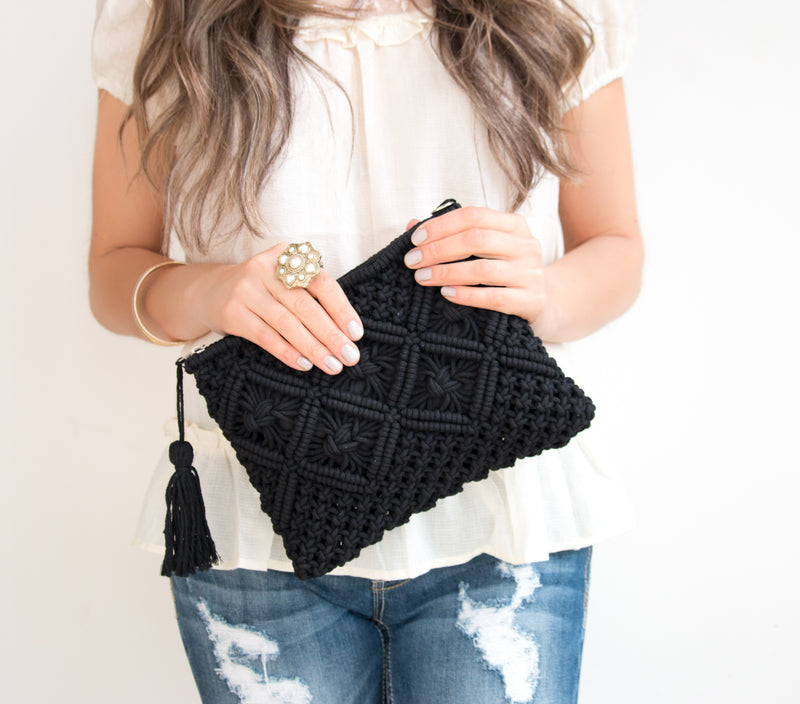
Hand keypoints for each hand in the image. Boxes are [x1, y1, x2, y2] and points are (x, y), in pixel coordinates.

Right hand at [183, 243, 362, 373]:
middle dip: (331, 334)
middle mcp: (266, 268)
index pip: (321, 283)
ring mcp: (246, 290)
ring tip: (332, 365)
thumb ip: (312, 295)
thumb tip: (347, 333)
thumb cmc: (264, 289)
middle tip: (350, 357)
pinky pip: (265, 336)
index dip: (341, 309)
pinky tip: (304, 364)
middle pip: (305, 306)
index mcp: (287, 255)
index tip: (356, 334)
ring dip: (313, 348)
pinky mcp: (232, 312)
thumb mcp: (286, 280)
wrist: (210, 291)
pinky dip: (287, 352)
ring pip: (287, 323)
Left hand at [402, 206, 545, 324]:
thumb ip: (452, 235)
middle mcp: (526, 245)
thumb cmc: (505, 271)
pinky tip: (446, 294)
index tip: (415, 239)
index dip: (441, 225)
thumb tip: (411, 224)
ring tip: (422, 278)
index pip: (473, 216)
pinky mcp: (531, 300)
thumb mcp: (486, 249)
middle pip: (476, 239)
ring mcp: (531, 273)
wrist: (545, 302)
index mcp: (515, 224)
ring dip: (446, 273)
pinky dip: (466, 295)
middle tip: (412, 261)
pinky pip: (494, 298)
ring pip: (482, 270)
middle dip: (438, 249)